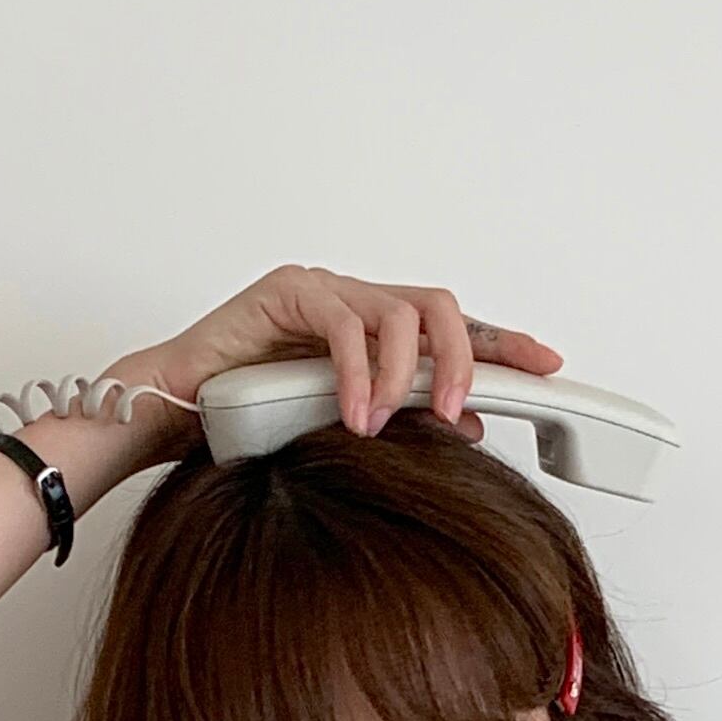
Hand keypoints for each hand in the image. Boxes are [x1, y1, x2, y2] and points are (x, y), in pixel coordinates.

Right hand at [115, 263, 562, 451]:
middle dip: (464, 356)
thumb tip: (468, 426)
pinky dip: (356, 370)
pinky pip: (341, 322)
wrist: (174, 416)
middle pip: (440, 306)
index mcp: (376, 332)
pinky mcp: (286, 292)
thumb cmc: (250, 423)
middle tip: (458, 408)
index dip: (501, 343)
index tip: (547, 365)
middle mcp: (356, 302)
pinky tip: (353, 411)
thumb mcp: (347, 428)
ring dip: (405, 371)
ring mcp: (323, 292)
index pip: (453, 328)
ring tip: (392, 421)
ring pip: (397, 309)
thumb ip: (402, 419)